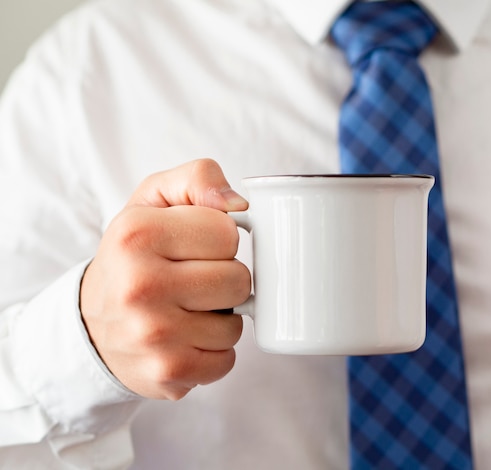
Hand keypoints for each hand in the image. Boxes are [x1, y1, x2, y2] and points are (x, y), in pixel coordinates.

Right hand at [80, 159, 250, 399]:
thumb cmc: (134, 256)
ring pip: (237, 323)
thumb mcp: (153, 201)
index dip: (219, 238)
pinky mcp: (167, 372)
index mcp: (137, 234)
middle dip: (223, 278)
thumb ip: (198, 179)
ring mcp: (153, 335)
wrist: (91, 324)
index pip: (228, 232)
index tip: (194, 245)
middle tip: (192, 280)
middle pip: (239, 279)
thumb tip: (239, 204)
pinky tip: (185, 339)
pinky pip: (228, 360)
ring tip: (186, 310)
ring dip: (219, 317)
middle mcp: (140, 286)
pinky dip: (213, 351)